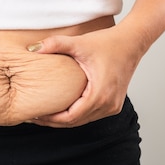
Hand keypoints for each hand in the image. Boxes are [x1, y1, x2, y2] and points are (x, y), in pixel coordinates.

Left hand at [26, 23, 147, 127]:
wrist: (132, 42)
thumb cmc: (109, 43)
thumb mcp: (80, 43)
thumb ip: (56, 44)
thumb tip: (32, 48)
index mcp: (99, 95)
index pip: (69, 117)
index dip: (50, 118)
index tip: (34, 114)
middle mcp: (108, 105)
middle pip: (75, 122)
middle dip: (53, 121)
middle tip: (33, 116)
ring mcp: (112, 106)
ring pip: (82, 120)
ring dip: (64, 119)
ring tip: (43, 113)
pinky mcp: (113, 103)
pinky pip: (90, 114)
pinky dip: (75, 114)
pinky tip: (61, 107)